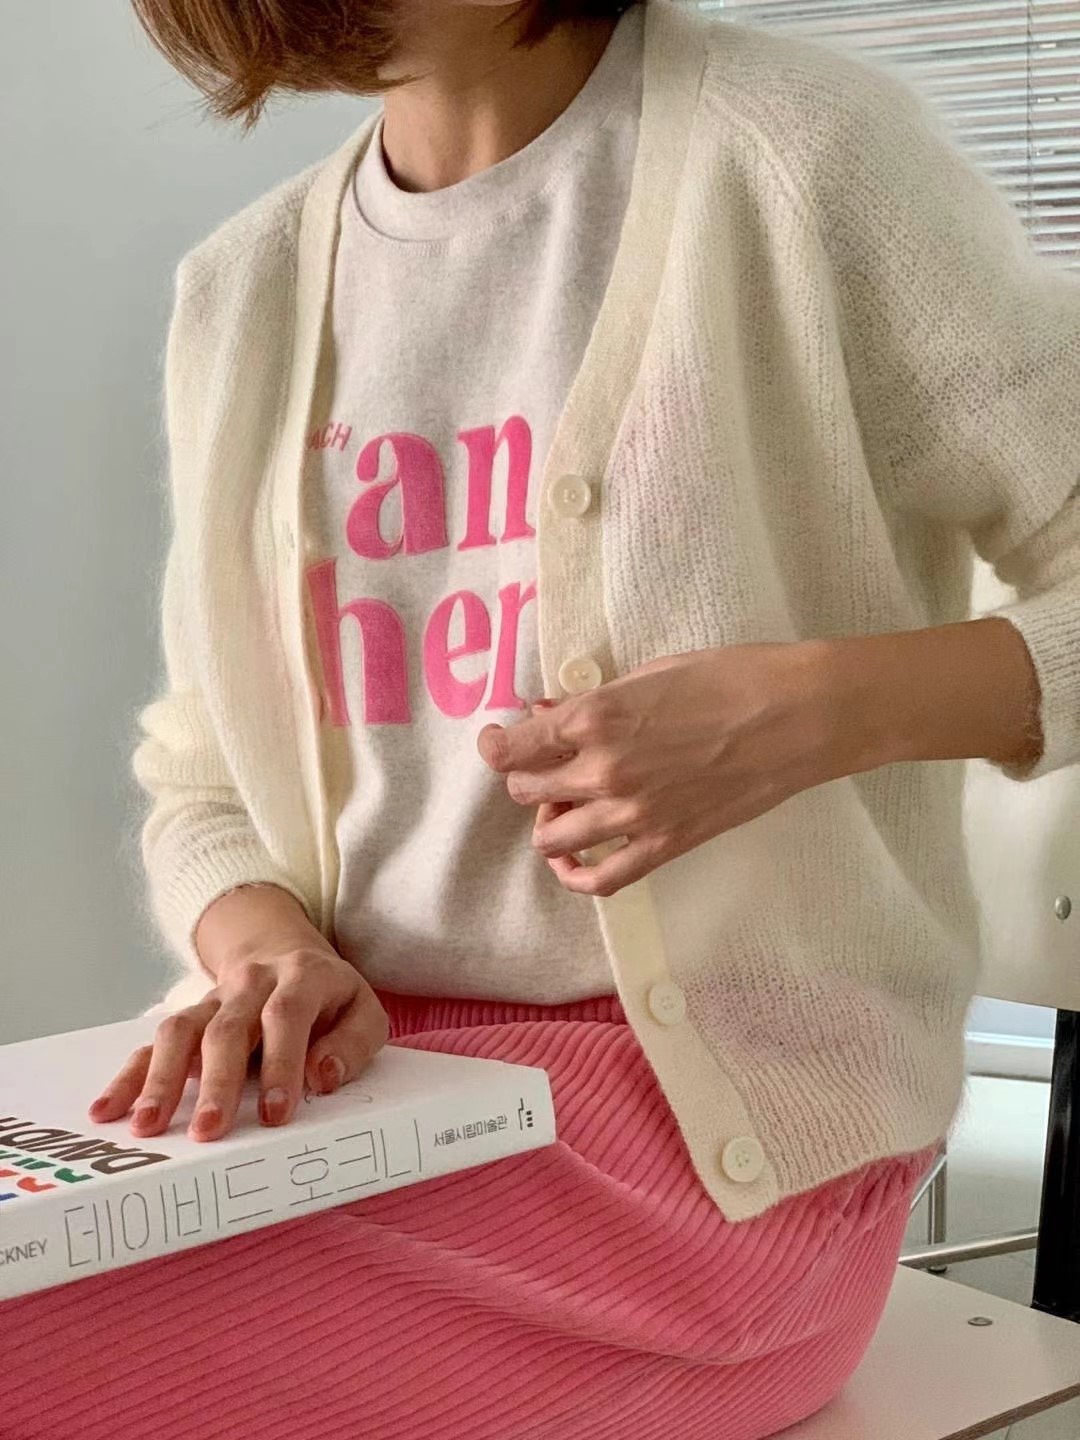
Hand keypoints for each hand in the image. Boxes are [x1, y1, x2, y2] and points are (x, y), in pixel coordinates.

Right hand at [87, 942, 389, 1141]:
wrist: (284, 953)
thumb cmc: (330, 1000)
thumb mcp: (363, 1011)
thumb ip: (353, 1044)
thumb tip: (324, 1076)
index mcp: (302, 977)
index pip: (287, 1015)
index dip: (282, 1062)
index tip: (276, 1114)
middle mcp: (251, 983)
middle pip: (227, 1028)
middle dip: (217, 1082)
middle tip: (208, 1132)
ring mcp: (212, 999)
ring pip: (180, 1031)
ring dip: (161, 1078)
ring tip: (148, 1125)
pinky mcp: (186, 1020)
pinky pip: (150, 1044)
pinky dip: (128, 1076)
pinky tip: (108, 1109)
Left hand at [477, 640, 848, 896]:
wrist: (800, 716)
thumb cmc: (731, 677)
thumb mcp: (652, 672)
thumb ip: (592, 700)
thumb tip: (545, 712)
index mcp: (595, 718)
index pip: (513, 747)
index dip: (497, 744)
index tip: (500, 740)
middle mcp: (603, 771)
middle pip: (525, 792)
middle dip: (526, 777)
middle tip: (546, 764)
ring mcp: (632, 815)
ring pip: (551, 838)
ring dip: (548, 821)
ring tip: (566, 804)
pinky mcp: (664, 845)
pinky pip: (600, 880)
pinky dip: (575, 873)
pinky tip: (574, 858)